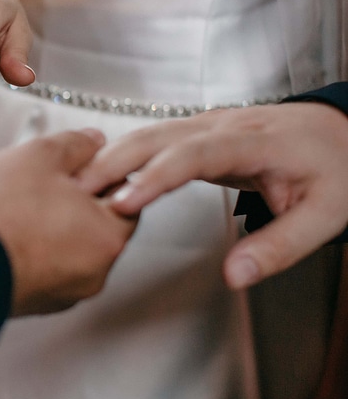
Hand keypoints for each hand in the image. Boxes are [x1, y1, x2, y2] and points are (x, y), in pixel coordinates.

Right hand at [0, 130, 136, 315]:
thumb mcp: (39, 155)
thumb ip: (76, 145)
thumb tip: (94, 141)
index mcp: (108, 236)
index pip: (127, 198)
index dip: (102, 172)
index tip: (77, 162)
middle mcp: (93, 273)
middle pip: (96, 225)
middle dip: (74, 200)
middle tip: (41, 179)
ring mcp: (62, 293)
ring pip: (68, 247)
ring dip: (51, 225)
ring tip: (17, 203)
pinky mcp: (32, 303)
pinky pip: (42, 266)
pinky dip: (31, 247)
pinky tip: (6, 228)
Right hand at [77, 103, 347, 288]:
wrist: (340, 132)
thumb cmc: (335, 171)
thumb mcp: (326, 215)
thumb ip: (279, 247)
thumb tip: (234, 276)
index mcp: (258, 142)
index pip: (197, 154)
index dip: (156, 177)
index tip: (125, 201)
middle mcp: (226, 125)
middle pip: (159, 136)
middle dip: (116, 161)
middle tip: (80, 192)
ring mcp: (208, 122)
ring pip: (149, 132)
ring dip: (111, 155)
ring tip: (77, 185)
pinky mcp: (197, 129)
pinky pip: (153, 137)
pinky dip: (122, 153)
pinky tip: (101, 172)